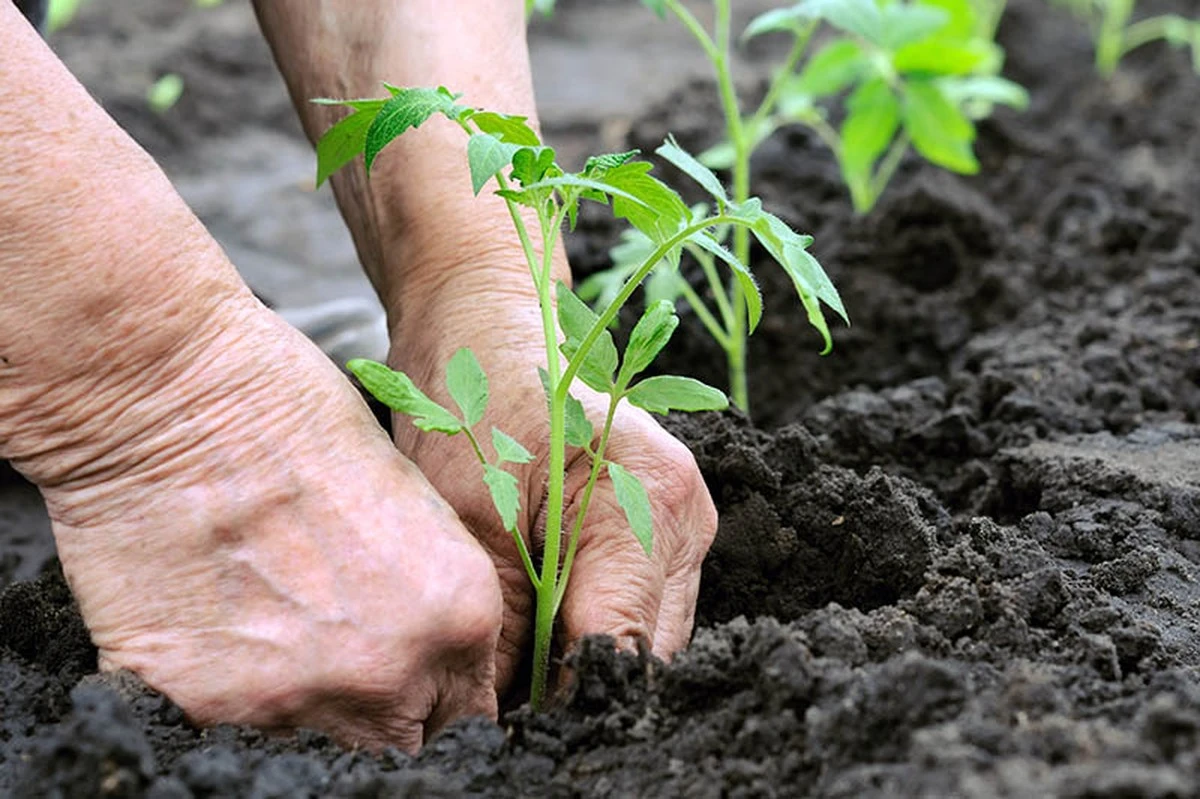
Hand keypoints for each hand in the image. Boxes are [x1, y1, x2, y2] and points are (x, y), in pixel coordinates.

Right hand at [17, 296, 503, 751]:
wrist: (174, 397)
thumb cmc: (294, 416)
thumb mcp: (411, 502)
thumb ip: (431, 597)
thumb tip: (428, 658)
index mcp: (458, 614)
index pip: (468, 715)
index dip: (437, 702)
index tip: (412, 690)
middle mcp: (390, 672)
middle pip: (400, 744)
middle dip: (380, 713)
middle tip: (339, 660)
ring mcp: (296, 699)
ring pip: (317, 751)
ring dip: (302, 707)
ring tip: (269, 631)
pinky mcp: (202, 705)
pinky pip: (225, 734)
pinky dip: (222, 697)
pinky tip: (212, 630)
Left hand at [389, 270, 717, 696]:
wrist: (485, 325)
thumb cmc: (472, 400)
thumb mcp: (469, 521)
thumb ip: (501, 629)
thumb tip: (500, 721)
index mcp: (651, 502)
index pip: (622, 649)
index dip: (564, 703)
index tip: (506, 729)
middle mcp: (687, 517)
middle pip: (646, 655)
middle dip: (576, 690)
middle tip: (502, 707)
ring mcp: (684, 525)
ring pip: (646, 640)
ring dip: (584, 663)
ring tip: (514, 670)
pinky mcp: (663, 531)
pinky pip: (636, 609)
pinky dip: (588, 630)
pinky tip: (537, 631)